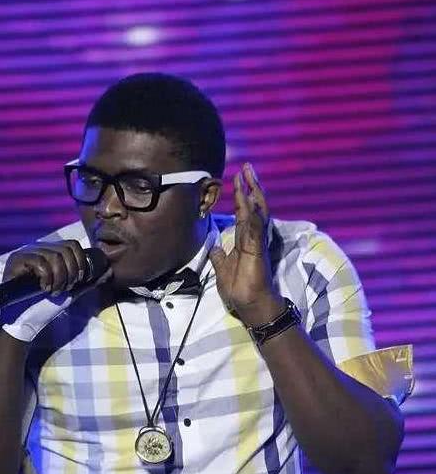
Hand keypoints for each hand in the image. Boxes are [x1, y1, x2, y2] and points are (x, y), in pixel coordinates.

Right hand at [0, 240, 110, 342]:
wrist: (23, 321)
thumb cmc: (45, 306)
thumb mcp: (71, 292)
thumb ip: (88, 281)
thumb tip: (109, 271)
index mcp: (51, 252)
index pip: (72, 245)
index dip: (80, 262)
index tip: (77, 281)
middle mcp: (38, 248)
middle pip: (66, 249)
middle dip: (71, 272)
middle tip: (64, 289)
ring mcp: (26, 253)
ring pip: (54, 256)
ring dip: (59, 278)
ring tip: (53, 291)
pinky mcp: (16, 260)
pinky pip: (40, 262)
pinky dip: (46, 278)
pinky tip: (43, 289)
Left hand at [209, 163, 283, 326]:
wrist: (251, 306)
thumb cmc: (240, 290)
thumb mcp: (223, 270)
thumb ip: (220, 257)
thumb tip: (216, 247)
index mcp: (245, 241)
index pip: (244, 213)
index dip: (241, 195)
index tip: (237, 178)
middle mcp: (253, 238)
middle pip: (254, 206)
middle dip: (250, 186)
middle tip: (246, 167)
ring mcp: (257, 242)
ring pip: (258, 211)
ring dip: (253, 192)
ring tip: (248, 175)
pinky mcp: (258, 250)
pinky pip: (256, 227)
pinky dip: (253, 212)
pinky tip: (249, 198)